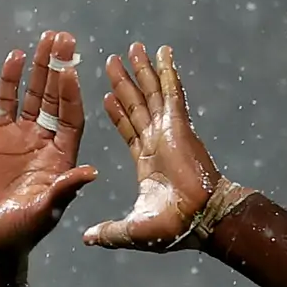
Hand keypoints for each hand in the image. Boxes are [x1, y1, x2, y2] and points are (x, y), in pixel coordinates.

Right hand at [0, 34, 102, 252]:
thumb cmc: (23, 230)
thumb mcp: (46, 211)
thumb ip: (65, 189)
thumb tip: (91, 172)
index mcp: (63, 156)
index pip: (71, 117)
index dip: (71, 94)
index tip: (71, 71)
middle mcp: (46, 140)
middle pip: (56, 97)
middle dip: (60, 69)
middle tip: (64, 38)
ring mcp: (23, 135)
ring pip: (34, 94)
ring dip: (40, 67)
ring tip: (45, 39)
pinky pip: (5, 102)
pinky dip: (9, 81)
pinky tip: (15, 57)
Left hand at [82, 42, 227, 250]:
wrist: (198, 221)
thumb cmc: (172, 229)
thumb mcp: (130, 229)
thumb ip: (109, 230)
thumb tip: (87, 238)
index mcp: (147, 161)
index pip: (128, 129)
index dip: (118, 112)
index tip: (106, 95)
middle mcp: (157, 141)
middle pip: (137, 104)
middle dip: (125, 82)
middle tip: (112, 60)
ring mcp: (167, 130)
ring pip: (151, 93)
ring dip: (142, 70)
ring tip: (133, 48)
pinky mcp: (178, 125)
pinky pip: (171, 92)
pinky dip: (167, 71)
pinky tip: (162, 52)